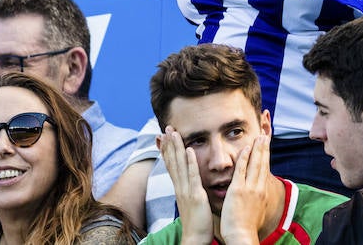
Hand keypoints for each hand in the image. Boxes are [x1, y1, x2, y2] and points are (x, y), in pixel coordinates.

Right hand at [158, 126, 214, 244]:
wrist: (195, 238)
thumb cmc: (197, 221)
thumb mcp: (192, 201)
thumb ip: (191, 189)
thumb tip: (190, 182)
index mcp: (180, 188)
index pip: (172, 165)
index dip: (168, 150)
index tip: (165, 136)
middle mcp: (180, 187)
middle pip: (172, 162)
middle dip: (169, 144)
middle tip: (166, 128)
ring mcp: (186, 191)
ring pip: (179, 165)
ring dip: (176, 148)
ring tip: (173, 133)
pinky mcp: (195, 195)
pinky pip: (192, 176)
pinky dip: (190, 162)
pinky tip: (189, 150)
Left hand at [216, 134, 269, 244]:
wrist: (242, 236)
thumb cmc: (247, 227)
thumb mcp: (257, 211)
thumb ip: (257, 200)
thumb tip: (259, 196)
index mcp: (262, 192)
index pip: (265, 169)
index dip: (266, 156)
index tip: (267, 146)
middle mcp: (258, 188)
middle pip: (263, 163)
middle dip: (264, 149)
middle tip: (265, 136)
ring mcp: (249, 188)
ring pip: (255, 164)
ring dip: (257, 149)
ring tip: (259, 137)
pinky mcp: (238, 191)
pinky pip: (241, 171)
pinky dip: (244, 159)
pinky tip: (245, 149)